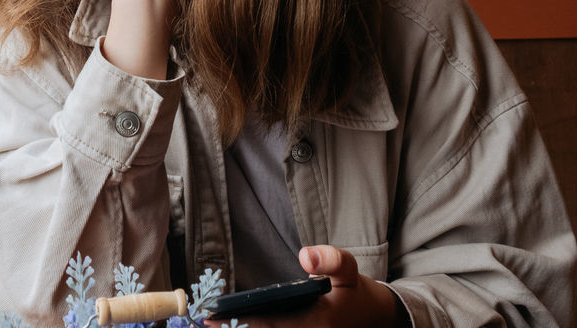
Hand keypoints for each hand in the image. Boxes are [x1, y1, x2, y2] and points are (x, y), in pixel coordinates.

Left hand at [208, 247, 407, 327]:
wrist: (374, 318)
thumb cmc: (354, 292)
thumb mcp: (349, 270)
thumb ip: (332, 259)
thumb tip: (306, 256)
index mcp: (315, 326)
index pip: (270, 326)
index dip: (239, 323)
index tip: (210, 318)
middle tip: (202, 323)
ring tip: (211, 326)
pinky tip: (234, 327)